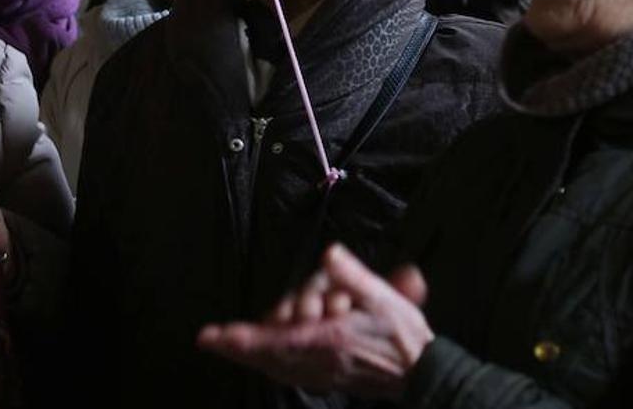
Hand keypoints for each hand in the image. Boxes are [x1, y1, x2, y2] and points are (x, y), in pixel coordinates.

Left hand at [196, 244, 433, 399]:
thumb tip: (330, 252)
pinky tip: (250, 358)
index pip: (276, 340)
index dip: (241, 339)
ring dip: (246, 354)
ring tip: (222, 344)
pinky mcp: (321, 379)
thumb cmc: (403, 335)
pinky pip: (284, 374)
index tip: (210, 337)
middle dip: (238, 344)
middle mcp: (318, 361)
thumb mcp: (385, 298)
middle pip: (264, 356)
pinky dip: (265, 364)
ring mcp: (319, 374)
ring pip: (271, 366)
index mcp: (329, 340)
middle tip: (215, 336)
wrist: (422, 374)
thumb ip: (353, 276)